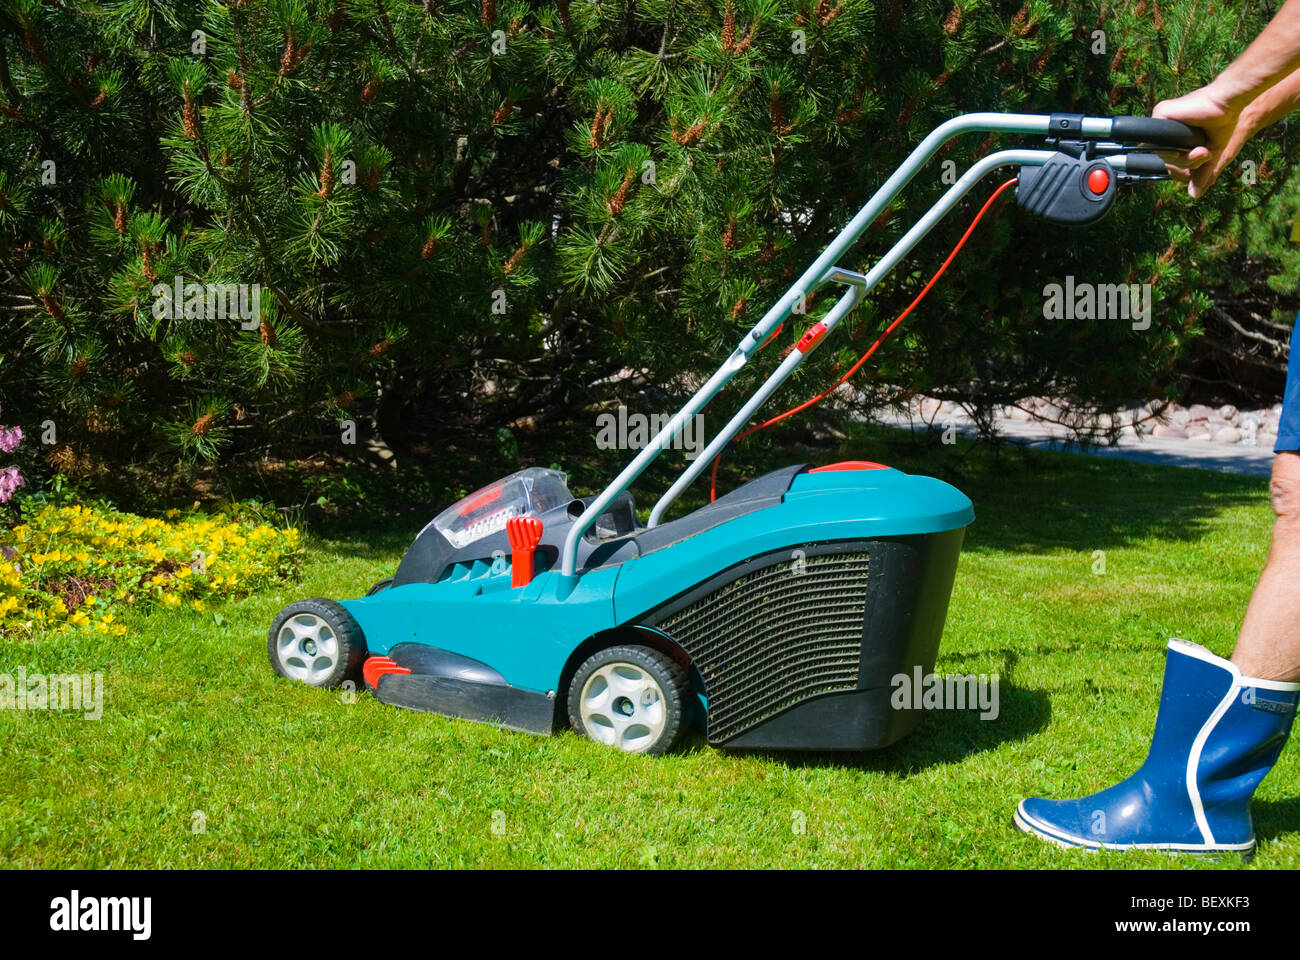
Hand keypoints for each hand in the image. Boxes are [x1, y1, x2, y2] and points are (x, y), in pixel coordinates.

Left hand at [1152, 84, 1254, 198]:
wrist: (1230, 105)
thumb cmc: (1225, 126)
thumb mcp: (1214, 155)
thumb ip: (1202, 174)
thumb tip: (1193, 195)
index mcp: (1177, 139)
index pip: (1169, 163)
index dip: (1181, 171)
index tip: (1201, 165)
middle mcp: (1168, 130)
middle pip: (1165, 158)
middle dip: (1186, 164)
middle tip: (1205, 154)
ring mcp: (1163, 121)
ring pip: (1161, 151)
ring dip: (1183, 158)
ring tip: (1203, 151)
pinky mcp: (1161, 112)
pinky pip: (1157, 138)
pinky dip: (1174, 146)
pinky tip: (1190, 143)